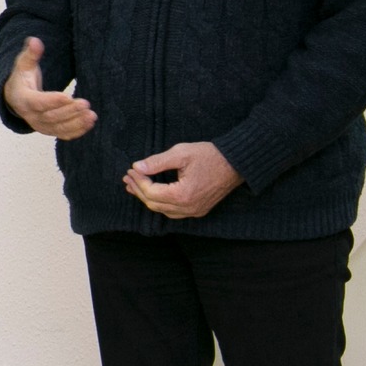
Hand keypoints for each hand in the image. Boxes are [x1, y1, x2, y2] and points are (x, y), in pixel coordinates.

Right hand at [3, 38, 96, 139]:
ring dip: (76, 123)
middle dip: (69, 111)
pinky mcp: (51, 130)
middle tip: (85, 103)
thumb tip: (35, 41)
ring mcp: (41, 125)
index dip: (52, 101)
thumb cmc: (22, 79)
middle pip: (51, 117)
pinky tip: (90, 122)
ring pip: (59, 128)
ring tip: (91, 115)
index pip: (37, 103)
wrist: (17, 98)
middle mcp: (31, 116)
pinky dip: (78, 130)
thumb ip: (31, 54)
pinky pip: (64, 134)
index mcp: (23, 99)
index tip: (67, 96)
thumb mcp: (23, 65)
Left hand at [124, 142, 241, 219]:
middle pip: (154, 204)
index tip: (130, 169)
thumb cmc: (210, 155)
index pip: (151, 192)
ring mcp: (194, 211)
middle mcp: (188, 208)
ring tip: (135, 185)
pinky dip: (160, 203)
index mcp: (183, 195)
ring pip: (163, 210)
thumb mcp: (181, 153)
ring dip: (147, 198)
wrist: (237, 163)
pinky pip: (174, 212)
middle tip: (128, 177)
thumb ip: (157, 162)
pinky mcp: (199, 210)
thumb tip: (137, 167)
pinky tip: (153, 194)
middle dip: (138, 190)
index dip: (138, 180)